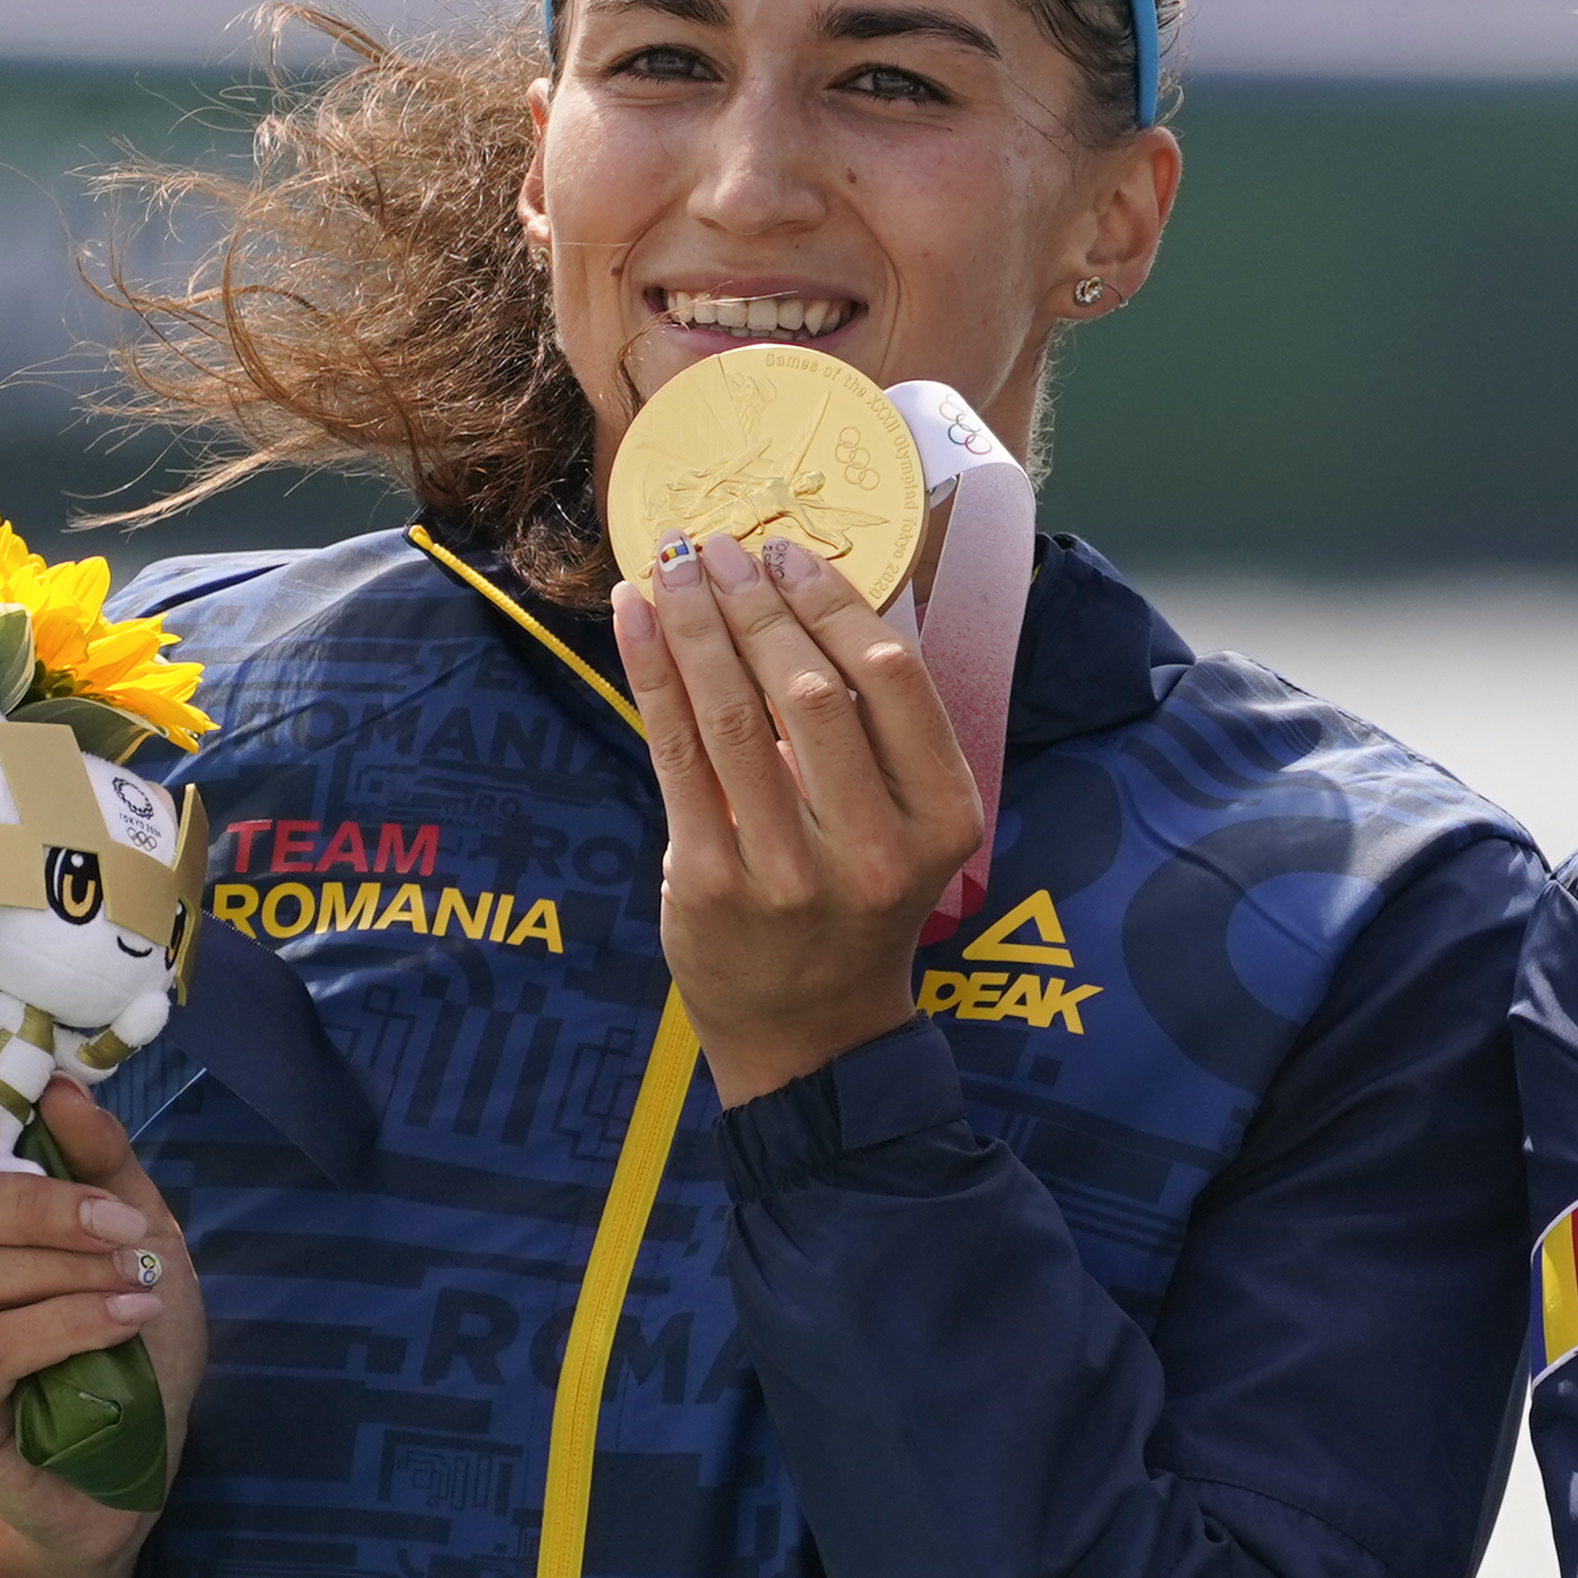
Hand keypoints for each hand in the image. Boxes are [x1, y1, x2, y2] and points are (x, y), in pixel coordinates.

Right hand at [0, 1067, 205, 1577]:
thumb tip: (58, 1088)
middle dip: (41, 1204)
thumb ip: (100, 1160)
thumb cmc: (128, 1332)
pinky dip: (68, 1323)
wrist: (138, 1460)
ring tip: (138, 1280)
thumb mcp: (139, 1228)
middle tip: (127, 1224)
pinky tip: (127, 1316)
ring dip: (66, 1268)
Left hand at [611, 531, 985, 1105]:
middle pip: (812, 689)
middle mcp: (876, 847)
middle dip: (756, 604)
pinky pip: (676, 755)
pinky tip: (636, 618)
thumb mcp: (904, 825)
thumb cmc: (854, 903)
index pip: (892, 678)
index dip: (833, 602)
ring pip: (735, 715)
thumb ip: (873, 733)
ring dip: (696, 625)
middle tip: (719, 548)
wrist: (808, 1029)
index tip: (786, 555)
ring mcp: (791, 872)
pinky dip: (652, 673)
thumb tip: (804, 595)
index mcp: (942, 816)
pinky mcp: (714, 883)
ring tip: (672, 568)